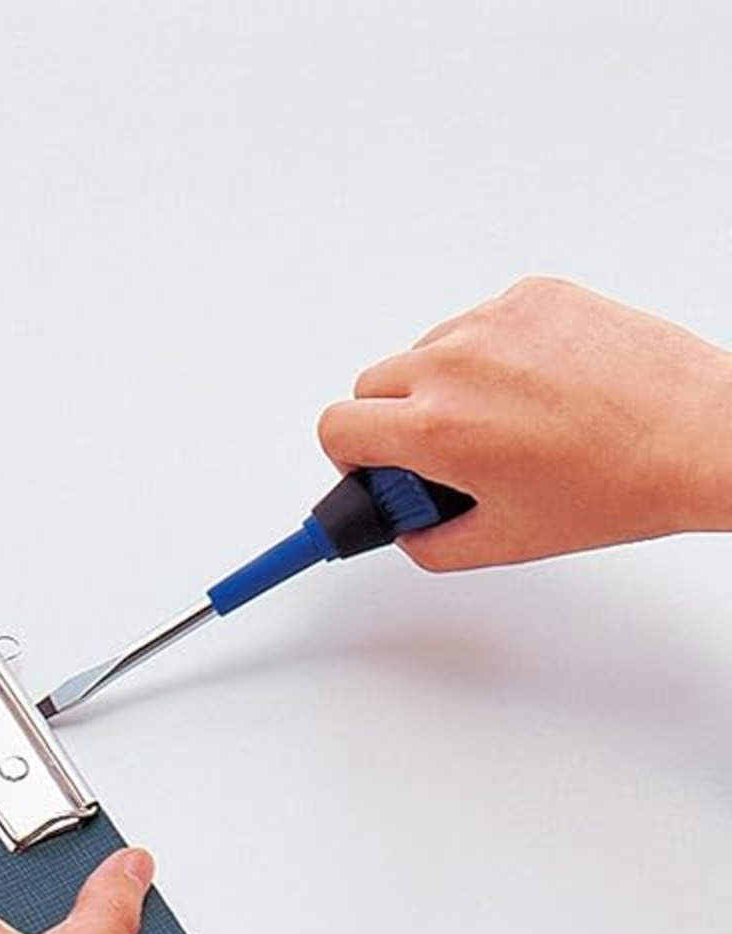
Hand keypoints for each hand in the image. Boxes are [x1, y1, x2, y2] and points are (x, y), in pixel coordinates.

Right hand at [319, 277, 731, 569]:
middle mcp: (454, 364)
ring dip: (440, 388)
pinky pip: (476, 325)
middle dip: (391, 424)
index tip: (372, 469)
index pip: (336, 429)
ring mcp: (493, 322)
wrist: (700, 434)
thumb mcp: (506, 541)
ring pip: (423, 354)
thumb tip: (407, 527)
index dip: (348, 458)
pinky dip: (489, 355)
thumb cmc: (619, 484)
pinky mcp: (532, 295)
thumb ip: (429, 542)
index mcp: (437, 429)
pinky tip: (536, 388)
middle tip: (442, 457)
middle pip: (370, 387)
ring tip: (506, 422)